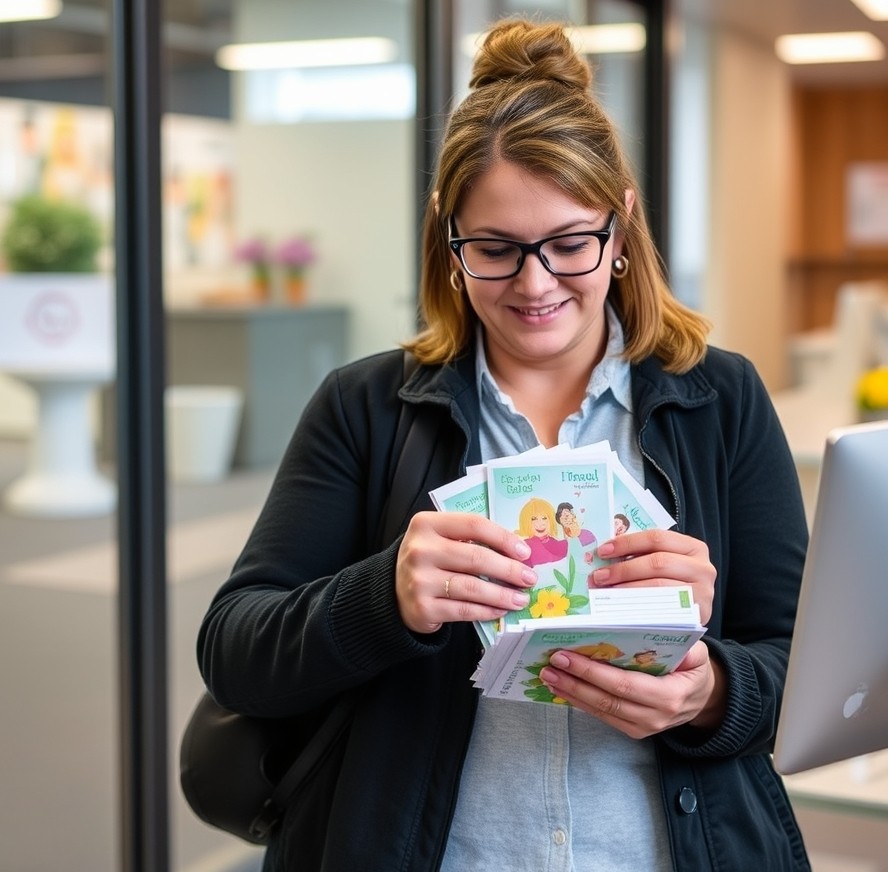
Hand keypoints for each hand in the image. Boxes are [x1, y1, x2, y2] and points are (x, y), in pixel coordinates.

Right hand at [395, 511, 536, 633]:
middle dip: (508, 569)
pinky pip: (463, 610)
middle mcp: (420, 550)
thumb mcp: (439, 539)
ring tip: (520, 598)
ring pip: (472, 587)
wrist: (393, 592)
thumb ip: (468, 539)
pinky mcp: (422, 607)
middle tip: (529, 578)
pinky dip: (487, 610)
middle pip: (475, 557)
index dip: (503, 538)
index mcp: (426, 524)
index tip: (524, 552)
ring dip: (502, 594)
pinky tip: (501, 610)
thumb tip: (516, 552)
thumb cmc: (428, 561)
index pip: (473, 525)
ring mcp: (419, 580)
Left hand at [539, 641, 724, 737]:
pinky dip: (579, 702)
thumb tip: (654, 627)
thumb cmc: (694, 670)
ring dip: (571, 693)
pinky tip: (562, 689)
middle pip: (607, 700)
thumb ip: (683, 643)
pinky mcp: (633, 731)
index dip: (592, 671)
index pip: (624, 684)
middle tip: (550, 664)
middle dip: (575, 681)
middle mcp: (655, 716)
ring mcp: (643, 728)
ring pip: (601, 711)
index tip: (566, 655)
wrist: (703, 701)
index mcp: (669, 695)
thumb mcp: (697, 654)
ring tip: (548, 676)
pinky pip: (602, 717)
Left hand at [588, 529, 715, 624]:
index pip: (657, 538)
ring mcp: (703, 592)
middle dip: (623, 568)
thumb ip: (643, 555)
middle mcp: (703, 568)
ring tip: (605, 591)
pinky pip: (662, 607)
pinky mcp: (697, 614)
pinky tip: (622, 605)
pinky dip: (638, 605)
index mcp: (693, 547)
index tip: (603, 551)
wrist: (690, 617)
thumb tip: (606, 552)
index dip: (628, 543)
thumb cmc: (672, 584)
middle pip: (657, 562)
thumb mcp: (663, 564)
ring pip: (658, 585)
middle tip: (599, 576)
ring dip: (627, 588)